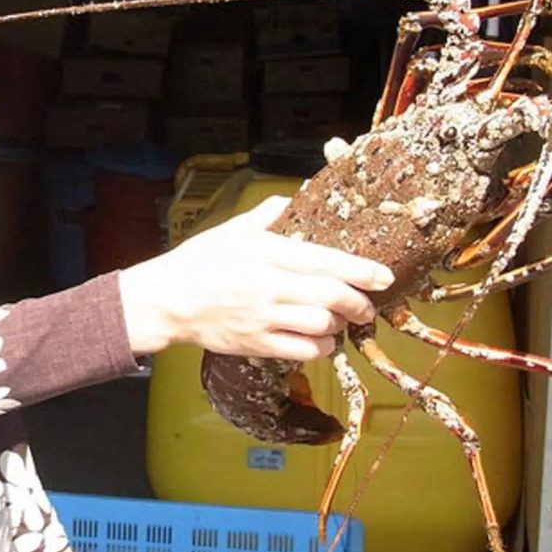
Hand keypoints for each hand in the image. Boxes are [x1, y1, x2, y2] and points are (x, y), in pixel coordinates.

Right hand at [117, 195, 393, 360]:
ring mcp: (263, 318)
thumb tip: (294, 199)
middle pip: (330, 297)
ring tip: (343, 321)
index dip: (360, 270)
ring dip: (340, 325)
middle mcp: (269, 286)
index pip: (324, 260)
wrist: (167, 300)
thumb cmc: (200, 261)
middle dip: (359, 303)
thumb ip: (267, 215)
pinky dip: (321, 347)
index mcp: (266, 253)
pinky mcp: (256, 344)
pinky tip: (322, 340)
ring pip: (320, 326)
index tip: (384, 276)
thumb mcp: (232, 229)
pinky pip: (302, 351)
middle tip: (369, 306)